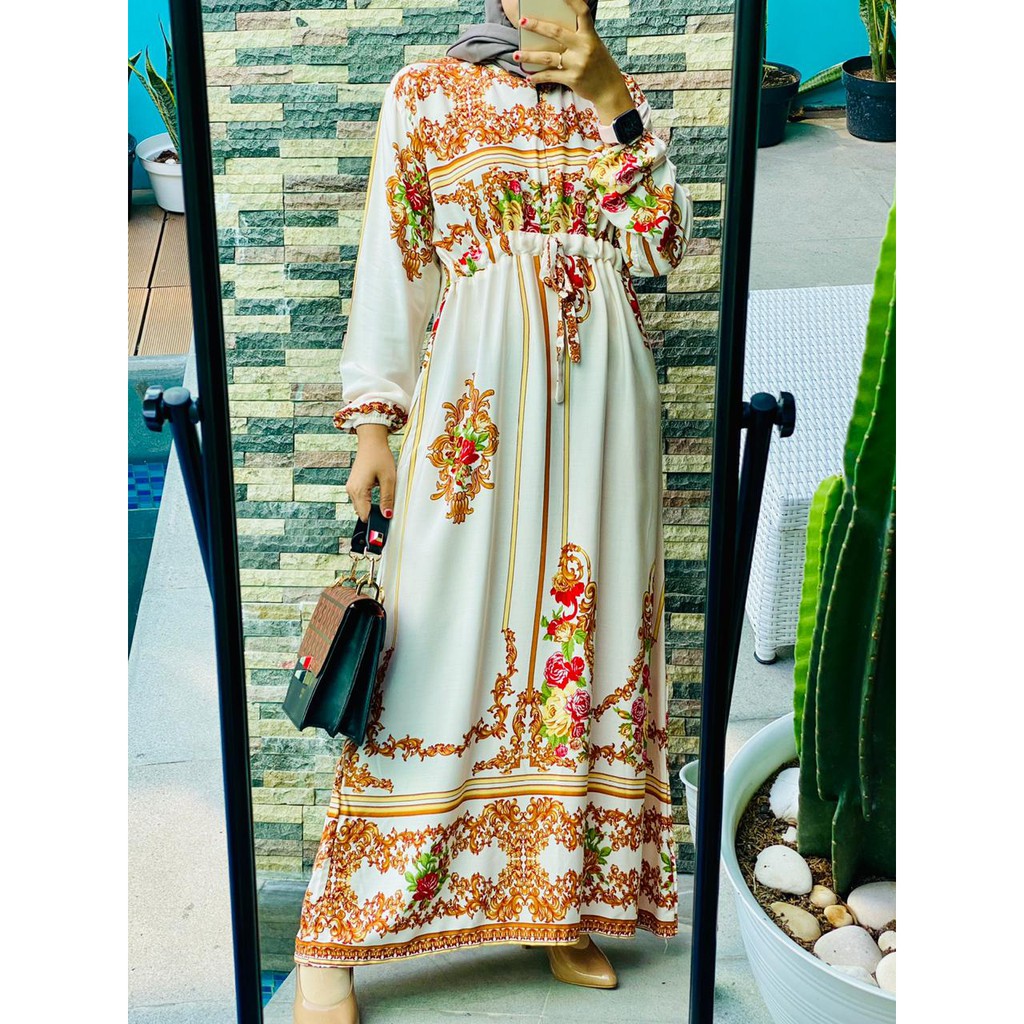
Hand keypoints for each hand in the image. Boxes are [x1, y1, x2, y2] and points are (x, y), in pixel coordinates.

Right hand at [348, 424, 395, 521]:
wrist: (371, 441)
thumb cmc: (380, 457)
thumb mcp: (389, 479)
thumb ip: (387, 499)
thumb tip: (387, 515)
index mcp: (358, 491)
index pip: (365, 515)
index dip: (375, 522)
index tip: (385, 527)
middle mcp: (351, 490)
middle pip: (362, 513)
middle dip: (374, 516)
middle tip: (388, 515)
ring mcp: (351, 487)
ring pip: (361, 506)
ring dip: (371, 508)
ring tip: (385, 505)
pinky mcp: (353, 484)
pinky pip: (360, 499)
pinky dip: (368, 501)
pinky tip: (379, 496)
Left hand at [514, 0, 634, 122]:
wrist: (609, 90)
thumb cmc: (598, 65)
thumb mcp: (593, 46)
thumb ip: (577, 38)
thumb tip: (551, 32)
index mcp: (590, 36)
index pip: (582, 12)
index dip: (571, 0)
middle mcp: (584, 47)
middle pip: (556, 32)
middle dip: (537, 26)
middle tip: (522, 22)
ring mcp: (578, 64)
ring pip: (548, 57)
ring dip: (529, 56)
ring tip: (516, 55)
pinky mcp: (572, 79)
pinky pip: (550, 76)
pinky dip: (538, 77)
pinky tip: (529, 76)